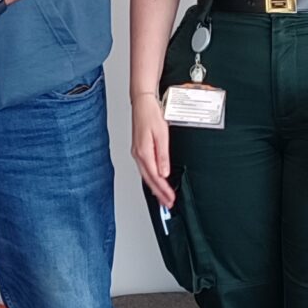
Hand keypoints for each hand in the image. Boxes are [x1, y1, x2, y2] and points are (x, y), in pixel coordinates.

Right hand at [130, 93, 173, 207]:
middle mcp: (138, 155)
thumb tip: (164, 173)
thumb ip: (162, 155)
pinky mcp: (139, 150)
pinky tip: (155, 182)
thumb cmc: (151, 115)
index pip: (155, 177)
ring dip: (155, 188)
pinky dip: (151, 179)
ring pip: (146, 176)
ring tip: (162, 198)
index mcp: (144, 152)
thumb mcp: (162, 134)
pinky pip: (145, 170)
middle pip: (149, 180)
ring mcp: (137, 153)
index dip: (163, 190)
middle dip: (159, 194)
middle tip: (167, 204)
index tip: (170, 199)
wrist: (142, 103)